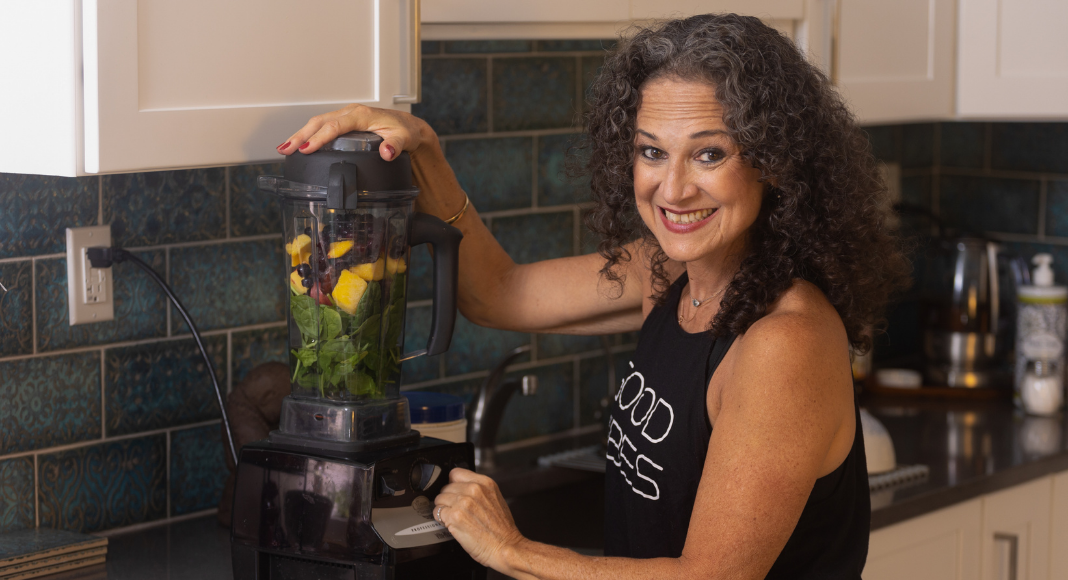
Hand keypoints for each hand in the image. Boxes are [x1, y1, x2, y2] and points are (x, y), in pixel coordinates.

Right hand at [277, 104, 432, 160]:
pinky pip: (322, 125)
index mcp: (362, 115)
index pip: (335, 126)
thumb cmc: (405, 131)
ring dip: (300, 134)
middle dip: (301, 136)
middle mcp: (351, 113)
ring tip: (284, 149)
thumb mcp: (404, 139)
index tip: (307, 149)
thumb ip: (396, 145)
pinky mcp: (344, 122)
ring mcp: (346, 116)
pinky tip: (299, 145)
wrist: (408, 126)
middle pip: (320, 122)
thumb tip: (387, 152)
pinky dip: (308, 134)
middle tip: (286, 150)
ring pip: (317, 122)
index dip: (320, 138)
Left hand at [434, 468, 525, 572]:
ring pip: (439, 499)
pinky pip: (437, 512)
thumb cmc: (502, 529)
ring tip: (454, 518)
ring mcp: (463, 502)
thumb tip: (460, 487)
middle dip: (448, 498)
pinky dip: (441, 519)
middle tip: (456, 510)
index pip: (456, 473)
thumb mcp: (495, 499)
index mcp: (484, 483)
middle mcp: (473, 489)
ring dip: (443, 509)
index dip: (453, 484)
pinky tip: (451, 524)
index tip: (453, 491)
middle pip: (446, 487)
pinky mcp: (455, 516)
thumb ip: (478, 490)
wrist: (505, 547)